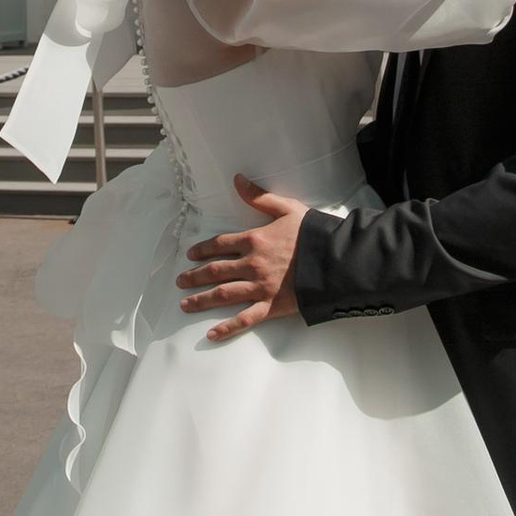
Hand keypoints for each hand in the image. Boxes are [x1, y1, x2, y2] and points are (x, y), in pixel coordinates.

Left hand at [176, 177, 306, 341]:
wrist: (335, 260)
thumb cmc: (313, 233)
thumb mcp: (287, 208)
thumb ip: (260, 197)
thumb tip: (237, 180)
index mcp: (254, 240)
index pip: (220, 244)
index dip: (203, 249)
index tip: (191, 255)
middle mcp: (252, 264)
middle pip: (215, 271)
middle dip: (195, 276)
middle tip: (180, 281)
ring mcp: (260, 287)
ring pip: (223, 294)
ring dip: (201, 300)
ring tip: (184, 304)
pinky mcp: (271, 306)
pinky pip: (245, 319)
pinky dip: (227, 328)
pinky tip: (211, 334)